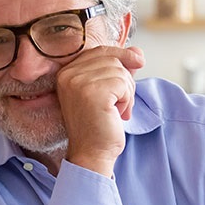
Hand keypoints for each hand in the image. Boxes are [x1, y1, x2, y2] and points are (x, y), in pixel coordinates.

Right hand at [55, 45, 144, 176]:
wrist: (92, 154)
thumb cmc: (99, 125)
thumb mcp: (107, 91)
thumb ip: (119, 69)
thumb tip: (138, 53)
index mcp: (66, 72)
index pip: (99, 50)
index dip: (121, 54)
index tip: (138, 61)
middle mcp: (68, 74)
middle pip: (111, 59)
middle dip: (125, 79)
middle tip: (121, 102)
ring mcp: (78, 83)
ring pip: (120, 71)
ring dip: (127, 92)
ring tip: (117, 110)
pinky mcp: (92, 93)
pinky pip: (123, 84)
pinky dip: (127, 99)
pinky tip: (118, 114)